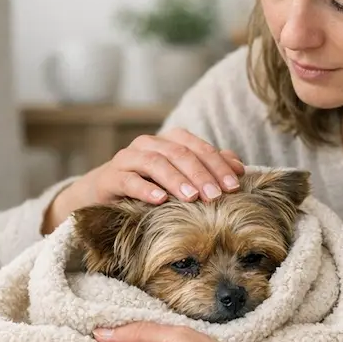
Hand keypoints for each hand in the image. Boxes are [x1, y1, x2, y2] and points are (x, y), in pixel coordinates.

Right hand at [44, 128, 244, 232]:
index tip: (234, 186)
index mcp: (169, 142)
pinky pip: (129, 179)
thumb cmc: (149, 188)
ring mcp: (128, 159)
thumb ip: (208, 169)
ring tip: (192, 197)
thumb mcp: (180, 180)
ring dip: (177, 179)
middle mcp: (149, 145)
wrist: (103, 196)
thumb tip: (239, 167)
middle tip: (217, 196)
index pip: (198, 147)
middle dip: (201, 174)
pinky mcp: (110, 177)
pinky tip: (159, 200)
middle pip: (179, 153)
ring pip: (155, 162)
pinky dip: (145, 188)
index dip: (217, 165)